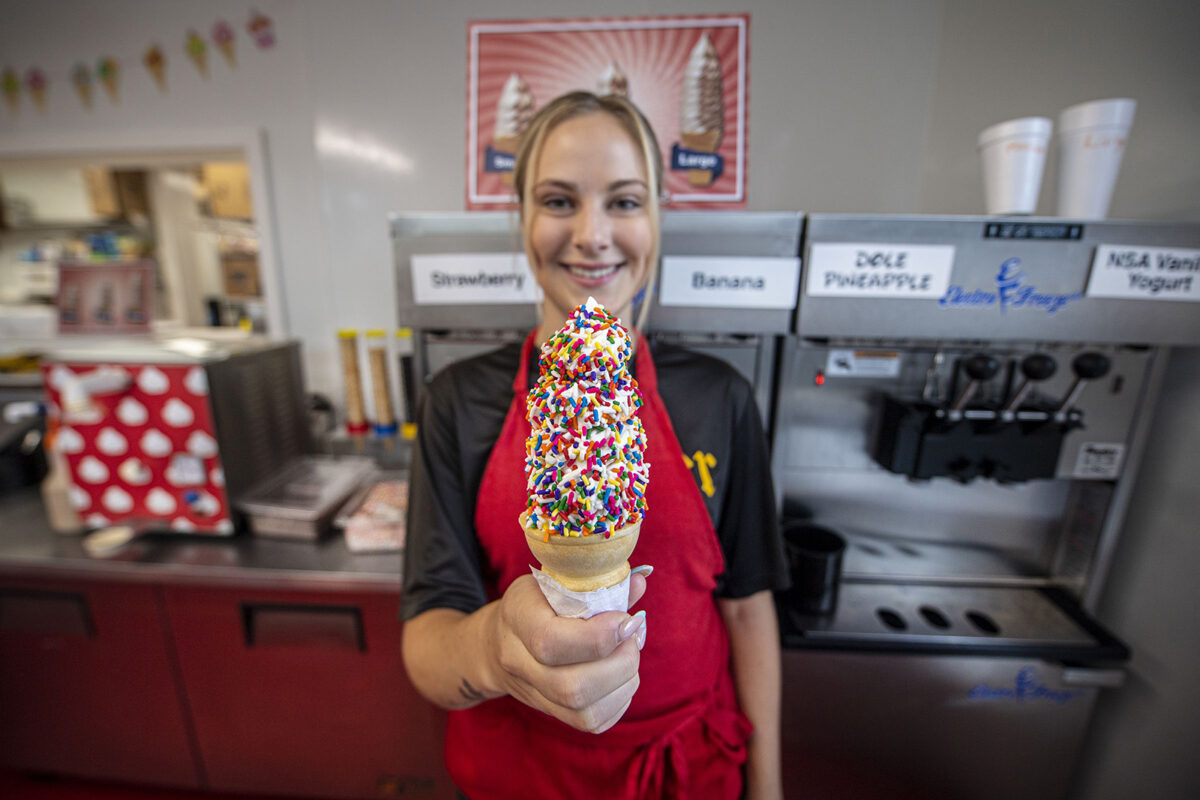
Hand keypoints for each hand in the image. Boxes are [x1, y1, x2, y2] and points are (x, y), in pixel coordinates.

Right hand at [487, 572, 648, 732]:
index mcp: (517, 618)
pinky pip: (593, 722)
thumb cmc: (536, 602)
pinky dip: (620, 700)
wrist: (499, 641)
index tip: (626, 619)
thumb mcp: (558, 580)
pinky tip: (622, 674)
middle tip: (632, 635)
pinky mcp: (552, 714)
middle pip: (572, 687)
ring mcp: (533, 694)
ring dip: (625, 682)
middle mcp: (519, 663)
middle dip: (621, 663)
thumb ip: (599, 583)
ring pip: (585, 712)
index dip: (598, 636)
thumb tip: (640, 582)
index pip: (550, 641)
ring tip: (629, 653)